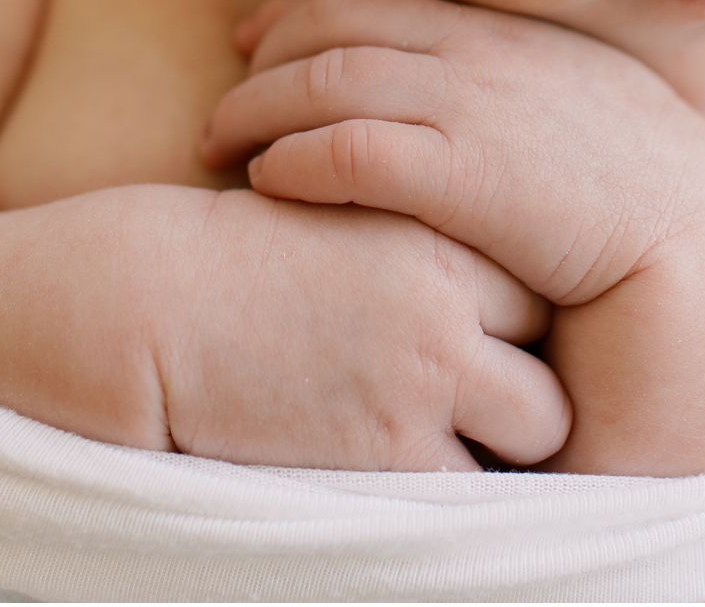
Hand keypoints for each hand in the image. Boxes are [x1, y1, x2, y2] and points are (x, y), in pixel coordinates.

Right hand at [155, 186, 569, 470]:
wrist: (147, 303)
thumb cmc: (237, 257)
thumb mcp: (346, 217)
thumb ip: (423, 248)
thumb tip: (491, 293)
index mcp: (438, 233)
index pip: (539, 284)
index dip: (516, 315)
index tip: (489, 332)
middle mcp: (449, 303)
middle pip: (556, 351)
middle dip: (526, 375)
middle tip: (479, 387)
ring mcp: (427, 378)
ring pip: (540, 425)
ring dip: (505, 435)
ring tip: (452, 432)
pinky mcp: (391, 452)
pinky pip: (474, 488)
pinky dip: (454, 485)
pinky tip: (407, 464)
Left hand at [202, 0, 704, 473]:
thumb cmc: (666, 265)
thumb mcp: (592, 168)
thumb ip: (525, 132)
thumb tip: (459, 139)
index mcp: (539, 47)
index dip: (311, 12)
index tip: (259, 36)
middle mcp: (512, 59)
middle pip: (349, 22)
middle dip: (271, 51)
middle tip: (223, 97)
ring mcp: (497, 110)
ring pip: (337, 77)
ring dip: (262, 106)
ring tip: (217, 145)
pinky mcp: (483, 177)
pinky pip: (357, 149)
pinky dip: (297, 158)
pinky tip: (268, 185)